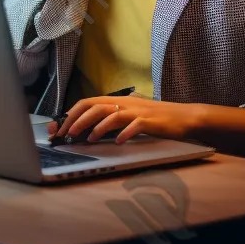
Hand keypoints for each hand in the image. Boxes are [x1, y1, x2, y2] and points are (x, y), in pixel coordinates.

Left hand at [48, 96, 200, 144]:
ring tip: (87, 139)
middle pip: (94, 106)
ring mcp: (137, 111)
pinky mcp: (149, 121)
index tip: (60, 127)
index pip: (88, 102)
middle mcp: (125, 103)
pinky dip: (123, 133)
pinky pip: (133, 126)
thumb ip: (112, 119)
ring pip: (110, 114)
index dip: (72, 113)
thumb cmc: (155, 119)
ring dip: (96, 127)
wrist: (184, 117)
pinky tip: (117, 142)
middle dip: (77, 120)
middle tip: (66, 134)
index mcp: (118, 101)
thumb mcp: (130, 116)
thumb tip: (89, 129)